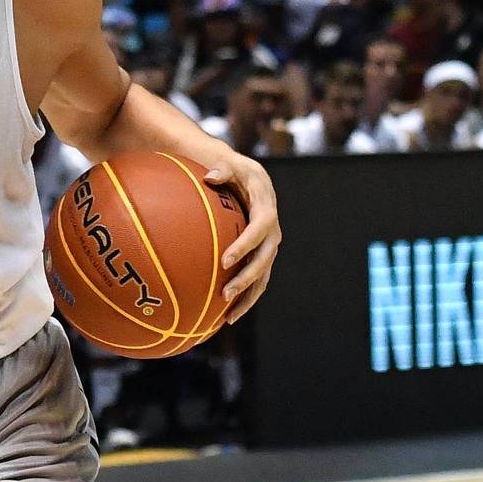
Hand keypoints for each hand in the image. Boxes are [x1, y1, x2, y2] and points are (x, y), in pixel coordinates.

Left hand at [202, 154, 278, 320]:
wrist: (247, 179)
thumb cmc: (232, 171)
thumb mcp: (228, 164)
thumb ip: (221, 170)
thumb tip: (209, 177)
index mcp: (266, 206)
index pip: (261, 227)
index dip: (246, 244)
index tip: (225, 260)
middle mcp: (272, 229)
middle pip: (265, 257)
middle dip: (247, 277)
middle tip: (226, 293)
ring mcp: (269, 245)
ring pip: (264, 275)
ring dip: (248, 296)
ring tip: (229, 317)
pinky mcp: (261, 256)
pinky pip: (257, 280)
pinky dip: (245, 298)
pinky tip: (227, 316)